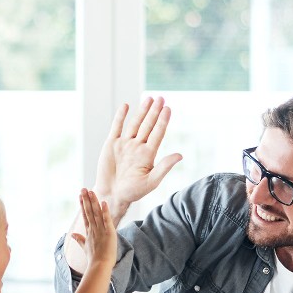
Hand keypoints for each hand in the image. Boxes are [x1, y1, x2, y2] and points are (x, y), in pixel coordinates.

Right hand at [69, 188, 116, 270]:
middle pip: (89, 212)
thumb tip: (72, 234)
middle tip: (83, 189)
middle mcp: (93, 229)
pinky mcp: (109, 232)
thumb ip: (79, 239)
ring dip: (93, 202)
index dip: (83, 205)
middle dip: (86, 200)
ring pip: (96, 213)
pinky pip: (106, 220)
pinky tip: (103, 202)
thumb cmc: (93, 259)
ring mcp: (100, 230)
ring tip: (91, 191)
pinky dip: (105, 211)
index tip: (80, 196)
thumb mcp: (85, 247)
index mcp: (89, 232)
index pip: (85, 215)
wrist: (99, 266)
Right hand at [93, 97, 182, 215]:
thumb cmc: (132, 192)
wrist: (111, 195)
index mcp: (148, 154)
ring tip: (148, 99)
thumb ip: (164, 167)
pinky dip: (120, 116)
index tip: (168, 108)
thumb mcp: (151, 181)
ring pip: (134, 123)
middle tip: (161, 98)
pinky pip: (117, 127)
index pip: (157, 133)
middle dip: (154, 111)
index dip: (163, 121)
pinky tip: (126, 106)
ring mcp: (125, 144)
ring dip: (141, 111)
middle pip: (148, 125)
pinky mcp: (111, 144)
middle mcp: (137, 146)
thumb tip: (180, 155)